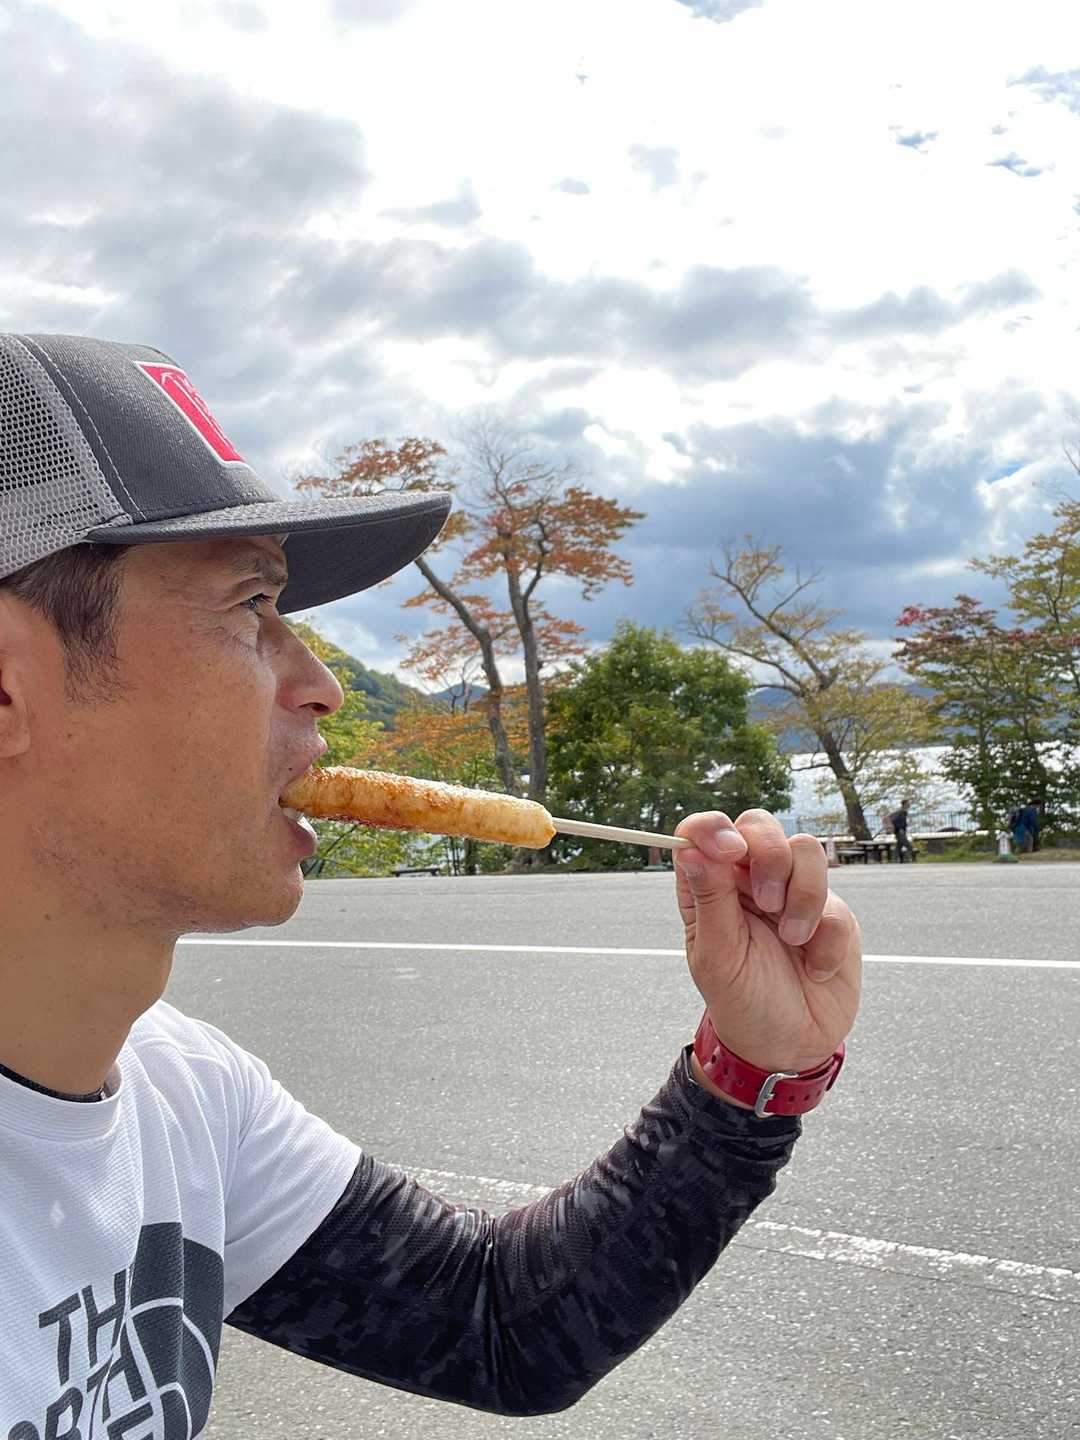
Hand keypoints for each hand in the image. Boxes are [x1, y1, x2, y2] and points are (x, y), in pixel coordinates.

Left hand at [674, 810, 860, 1077]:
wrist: (793, 1045)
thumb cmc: (743, 1002)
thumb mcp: (718, 957)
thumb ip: (710, 900)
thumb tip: (691, 849)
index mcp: (711, 887)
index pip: (705, 832)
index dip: (714, 828)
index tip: (729, 850)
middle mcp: (750, 881)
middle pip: (760, 825)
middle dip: (770, 857)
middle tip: (767, 903)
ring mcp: (793, 892)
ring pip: (805, 850)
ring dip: (803, 898)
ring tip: (793, 941)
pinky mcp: (831, 912)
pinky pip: (835, 901)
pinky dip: (825, 939)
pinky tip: (815, 968)